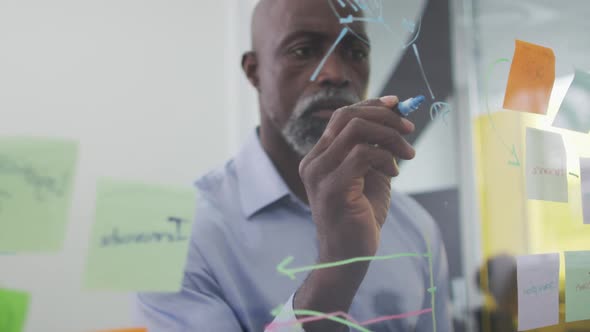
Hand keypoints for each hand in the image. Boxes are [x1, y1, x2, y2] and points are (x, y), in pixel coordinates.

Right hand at [293, 96, 414, 330]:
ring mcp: (320, 174)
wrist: (349, 256)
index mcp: (320, 156)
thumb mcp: (370, 175)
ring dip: (390, 137)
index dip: (371, 105)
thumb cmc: (360, 217)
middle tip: (409, 130)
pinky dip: (386, 159)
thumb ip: (377, 148)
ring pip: (356, 131)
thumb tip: (397, 117)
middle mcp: (314, 161)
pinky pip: (362, 156)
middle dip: (384, 116)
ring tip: (408, 154)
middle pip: (347, 117)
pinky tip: (395, 174)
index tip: (398, 104)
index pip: (343, 116)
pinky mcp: (332, 188)